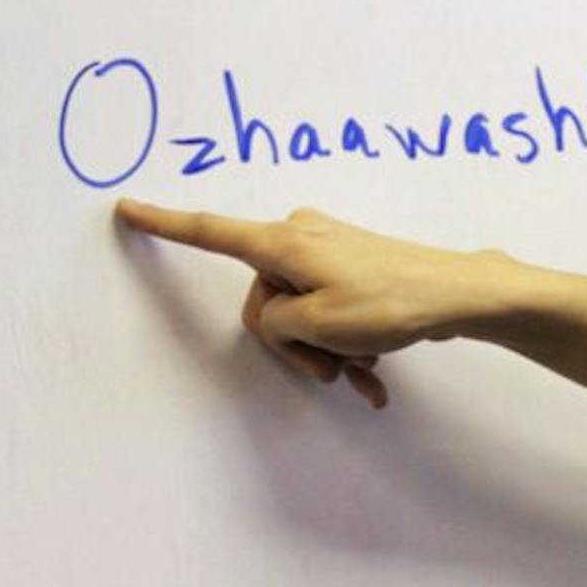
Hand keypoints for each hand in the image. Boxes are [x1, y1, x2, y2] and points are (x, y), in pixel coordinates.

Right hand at [113, 201, 505, 408]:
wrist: (459, 295)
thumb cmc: (388, 304)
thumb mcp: (314, 324)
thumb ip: (274, 322)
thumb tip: (281, 317)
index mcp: (281, 244)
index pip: (210, 232)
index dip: (166, 225)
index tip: (128, 207)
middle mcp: (300, 238)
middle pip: (265, 302)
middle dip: (294, 343)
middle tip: (330, 369)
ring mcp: (330, 251)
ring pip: (303, 314)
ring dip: (327, 350)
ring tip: (363, 371)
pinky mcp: (356, 267)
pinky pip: (334, 313)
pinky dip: (349, 345)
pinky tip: (374, 379)